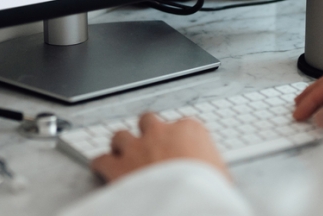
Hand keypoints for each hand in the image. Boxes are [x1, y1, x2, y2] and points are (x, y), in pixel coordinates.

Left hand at [90, 113, 229, 183]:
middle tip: (148, 146)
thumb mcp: (221, 176)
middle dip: (146, 132)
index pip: (182, 124)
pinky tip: (103, 171)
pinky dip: (101, 165)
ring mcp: (137, 146)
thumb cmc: (208, 189)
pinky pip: (101, 159)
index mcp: (190, 130)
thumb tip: (216, 179)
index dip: (178, 138)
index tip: (179, 148)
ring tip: (123, 157)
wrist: (187, 200)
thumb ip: (212, 168)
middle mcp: (161, 132)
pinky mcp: (117, 166)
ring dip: (121, 146)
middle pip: (148, 121)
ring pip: (120, 135)